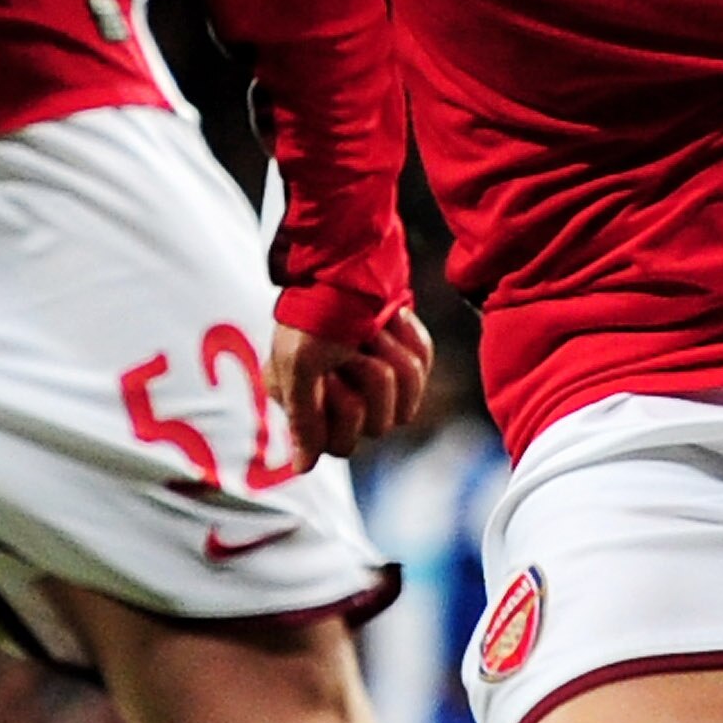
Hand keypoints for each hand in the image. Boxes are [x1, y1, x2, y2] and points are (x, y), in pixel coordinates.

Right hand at [268, 307, 432, 466]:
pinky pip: (422, 367)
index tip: (330, 377)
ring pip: (407, 401)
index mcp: (304, 402)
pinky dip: (411, 340)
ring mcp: (372, 377)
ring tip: (373, 328)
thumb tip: (301, 467)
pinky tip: (393, 319)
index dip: (344, 411)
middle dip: (372, 377)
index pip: (341, 445)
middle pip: (379, 425)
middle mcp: (337, 396)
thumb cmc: (317, 308)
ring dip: (394, 355)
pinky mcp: (401, 354)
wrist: (351, 255)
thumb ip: (303, 419)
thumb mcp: (300, 364)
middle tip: (354, 344)